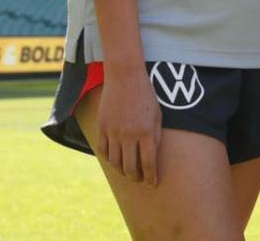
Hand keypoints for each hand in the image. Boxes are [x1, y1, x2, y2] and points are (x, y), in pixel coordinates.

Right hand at [96, 67, 162, 187]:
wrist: (125, 76)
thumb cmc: (146, 95)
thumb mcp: (157, 115)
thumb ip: (155, 137)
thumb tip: (152, 158)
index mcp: (146, 132)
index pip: (148, 163)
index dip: (150, 177)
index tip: (152, 184)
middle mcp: (129, 135)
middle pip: (130, 167)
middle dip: (136, 178)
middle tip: (140, 180)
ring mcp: (113, 132)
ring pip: (116, 162)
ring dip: (122, 171)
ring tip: (128, 172)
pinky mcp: (102, 127)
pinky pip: (103, 150)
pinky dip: (109, 159)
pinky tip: (115, 160)